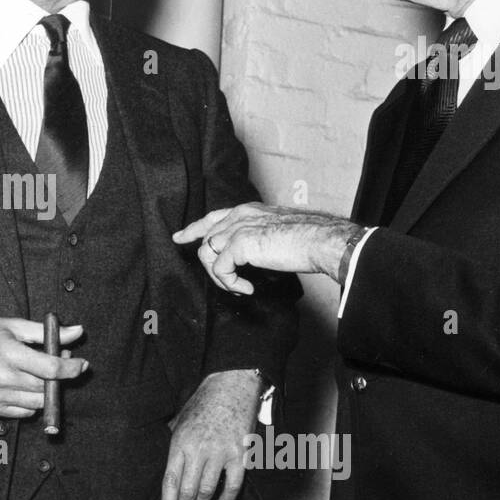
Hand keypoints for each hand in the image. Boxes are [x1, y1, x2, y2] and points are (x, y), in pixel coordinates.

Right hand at [0, 317, 87, 418]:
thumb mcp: (14, 326)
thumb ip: (46, 332)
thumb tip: (78, 331)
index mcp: (9, 353)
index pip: (50, 368)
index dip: (71, 368)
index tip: (82, 364)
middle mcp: (3, 378)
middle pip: (47, 387)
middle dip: (61, 376)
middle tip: (61, 361)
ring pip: (38, 403)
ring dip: (47, 390)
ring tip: (41, 373)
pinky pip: (25, 413)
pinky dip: (31, 401)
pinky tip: (25, 385)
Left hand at [160, 370, 261, 499]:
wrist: (231, 385)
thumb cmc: (203, 403)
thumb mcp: (179, 420)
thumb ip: (174, 445)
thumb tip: (167, 468)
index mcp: (179, 442)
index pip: (170, 482)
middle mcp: (198, 450)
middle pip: (188, 491)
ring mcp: (220, 452)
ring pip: (208, 491)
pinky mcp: (240, 454)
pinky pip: (233, 484)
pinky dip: (226, 499)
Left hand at [173, 203, 357, 294]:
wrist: (319, 240)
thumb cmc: (307, 239)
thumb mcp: (275, 233)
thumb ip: (258, 238)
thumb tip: (251, 255)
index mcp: (247, 210)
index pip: (213, 217)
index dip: (194, 229)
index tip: (180, 237)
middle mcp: (239, 215)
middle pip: (206, 239)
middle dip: (208, 264)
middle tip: (222, 283)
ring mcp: (237, 228)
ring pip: (207, 254)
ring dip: (220, 277)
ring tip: (239, 287)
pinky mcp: (240, 244)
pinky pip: (220, 269)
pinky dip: (230, 283)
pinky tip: (247, 289)